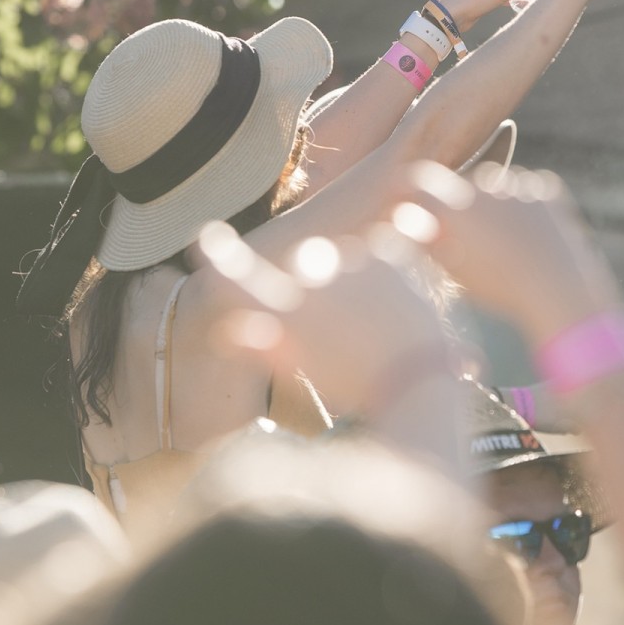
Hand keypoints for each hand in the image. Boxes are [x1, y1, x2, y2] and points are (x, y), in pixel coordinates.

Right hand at [195, 222, 453, 418]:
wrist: (418, 379)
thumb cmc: (356, 385)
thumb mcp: (303, 371)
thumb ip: (263, 348)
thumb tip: (229, 333)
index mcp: (284, 311)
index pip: (234, 277)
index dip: (217, 257)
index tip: (205, 239)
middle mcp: (311, 279)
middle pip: (301, 265)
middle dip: (312, 287)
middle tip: (338, 329)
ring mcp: (348, 261)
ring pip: (339, 259)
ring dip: (349, 281)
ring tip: (371, 326)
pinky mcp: (383, 251)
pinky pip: (372, 249)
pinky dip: (378, 270)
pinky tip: (388, 304)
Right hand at [392, 163, 623, 349]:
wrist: (558, 292)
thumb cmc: (500, 289)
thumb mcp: (454, 271)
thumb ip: (427, 241)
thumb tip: (410, 221)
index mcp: (454, 207)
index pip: (418, 182)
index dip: (411, 192)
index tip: (412, 205)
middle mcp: (484, 186)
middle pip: (461, 186)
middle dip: (461, 206)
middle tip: (473, 239)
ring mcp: (518, 184)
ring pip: (496, 187)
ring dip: (495, 205)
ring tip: (506, 243)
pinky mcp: (546, 190)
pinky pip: (528, 190)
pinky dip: (526, 207)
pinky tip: (531, 236)